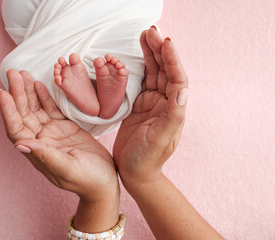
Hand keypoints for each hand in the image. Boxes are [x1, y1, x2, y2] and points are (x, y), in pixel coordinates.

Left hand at [0, 69, 118, 203]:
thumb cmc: (88, 180)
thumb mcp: (68, 169)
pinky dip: (44, 96)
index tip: (3, 93)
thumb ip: (45, 156)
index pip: (16, 129)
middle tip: (12, 73)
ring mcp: (52, 133)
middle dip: (17, 93)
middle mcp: (40, 141)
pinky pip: (50, 108)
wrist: (105, 180)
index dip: (8, 112)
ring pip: (35, 109)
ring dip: (28, 92)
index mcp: (37, 152)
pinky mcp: (64, 127)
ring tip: (22, 74)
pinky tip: (38, 84)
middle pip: (23, 114)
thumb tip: (18, 144)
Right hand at [113, 27, 187, 189]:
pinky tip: (135, 56)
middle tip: (152, 32)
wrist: (134, 171)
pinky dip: (138, 67)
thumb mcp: (160, 139)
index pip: (177, 79)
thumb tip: (183, 91)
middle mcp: (165, 103)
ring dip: (150, 55)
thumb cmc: (147, 159)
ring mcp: (152, 103)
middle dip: (160, 51)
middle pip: (165, 71)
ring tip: (145, 36)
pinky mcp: (139, 105)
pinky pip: (140, 81)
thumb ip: (172, 116)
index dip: (172, 60)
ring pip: (154, 73)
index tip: (165, 43)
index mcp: (173, 110)